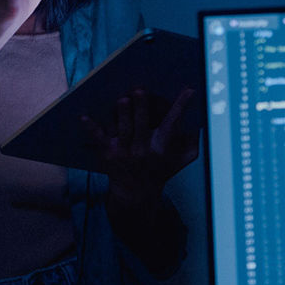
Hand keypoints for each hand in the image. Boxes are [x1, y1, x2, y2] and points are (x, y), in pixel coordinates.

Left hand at [80, 87, 199, 199]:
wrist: (135, 195)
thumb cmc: (159, 171)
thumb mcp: (179, 160)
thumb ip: (192, 142)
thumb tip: (201, 121)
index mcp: (161, 146)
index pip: (173, 122)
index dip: (181, 106)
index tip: (189, 90)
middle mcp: (143, 148)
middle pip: (142, 124)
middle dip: (142, 108)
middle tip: (140, 91)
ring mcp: (124, 151)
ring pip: (123, 129)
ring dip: (122, 114)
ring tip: (122, 99)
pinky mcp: (108, 153)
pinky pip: (98, 138)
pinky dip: (91, 128)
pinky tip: (83, 117)